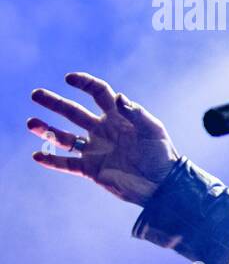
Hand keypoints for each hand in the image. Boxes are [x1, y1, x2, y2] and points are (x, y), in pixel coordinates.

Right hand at [28, 72, 180, 205]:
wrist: (162, 184)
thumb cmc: (162, 154)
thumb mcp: (153, 131)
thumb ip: (136, 113)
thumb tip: (118, 97)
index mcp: (118, 116)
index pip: (98, 93)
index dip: (85, 83)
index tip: (70, 78)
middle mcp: (103, 130)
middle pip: (73, 112)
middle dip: (54, 103)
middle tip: (36, 94)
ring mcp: (95, 149)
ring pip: (65, 137)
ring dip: (47, 130)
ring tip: (31, 123)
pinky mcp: (91, 169)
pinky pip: (67, 163)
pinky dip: (52, 160)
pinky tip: (37, 156)